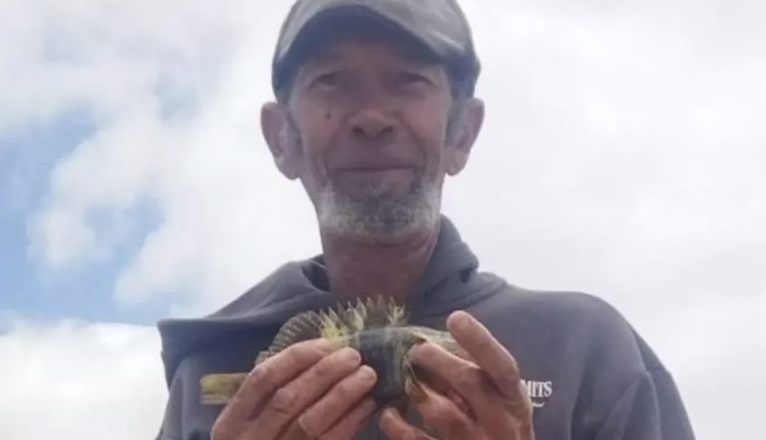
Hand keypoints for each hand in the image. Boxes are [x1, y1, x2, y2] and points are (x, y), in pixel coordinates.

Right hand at [211, 339, 377, 439]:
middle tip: (354, 355)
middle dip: (324, 372)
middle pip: (288, 398)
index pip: (262, 378)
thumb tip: (318, 356)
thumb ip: (270, 397)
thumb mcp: (251, 425)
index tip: (326, 344)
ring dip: (342, 394)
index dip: (296, 357)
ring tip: (367, 375)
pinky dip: (349, 422)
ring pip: (310, 422)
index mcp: (232, 422)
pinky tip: (366, 405)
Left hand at [379, 311, 534, 439]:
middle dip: (439, 360)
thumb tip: (443, 342)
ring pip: (445, 414)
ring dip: (419, 392)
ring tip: (403, 378)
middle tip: (416, 349)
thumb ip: (481, 374)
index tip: (456, 317)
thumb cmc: (501, 424)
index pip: (501, 365)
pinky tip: (389, 415)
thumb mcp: (503, 399)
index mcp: (514, 399)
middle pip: (470, 383)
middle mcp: (500, 421)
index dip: (479, 340)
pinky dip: (401, 428)